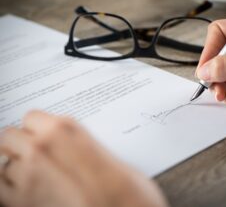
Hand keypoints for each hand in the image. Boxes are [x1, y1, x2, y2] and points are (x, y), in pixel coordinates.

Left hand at [0, 111, 167, 206]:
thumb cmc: (123, 186)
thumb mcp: (103, 151)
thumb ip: (77, 142)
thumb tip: (67, 144)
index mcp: (64, 129)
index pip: (30, 117)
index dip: (36, 127)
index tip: (40, 134)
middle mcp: (42, 147)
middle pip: (9, 136)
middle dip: (19, 144)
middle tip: (33, 152)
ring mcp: (28, 174)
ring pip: (5, 162)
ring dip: (16, 166)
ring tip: (35, 174)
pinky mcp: (21, 201)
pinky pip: (1, 187)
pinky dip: (10, 187)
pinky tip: (27, 190)